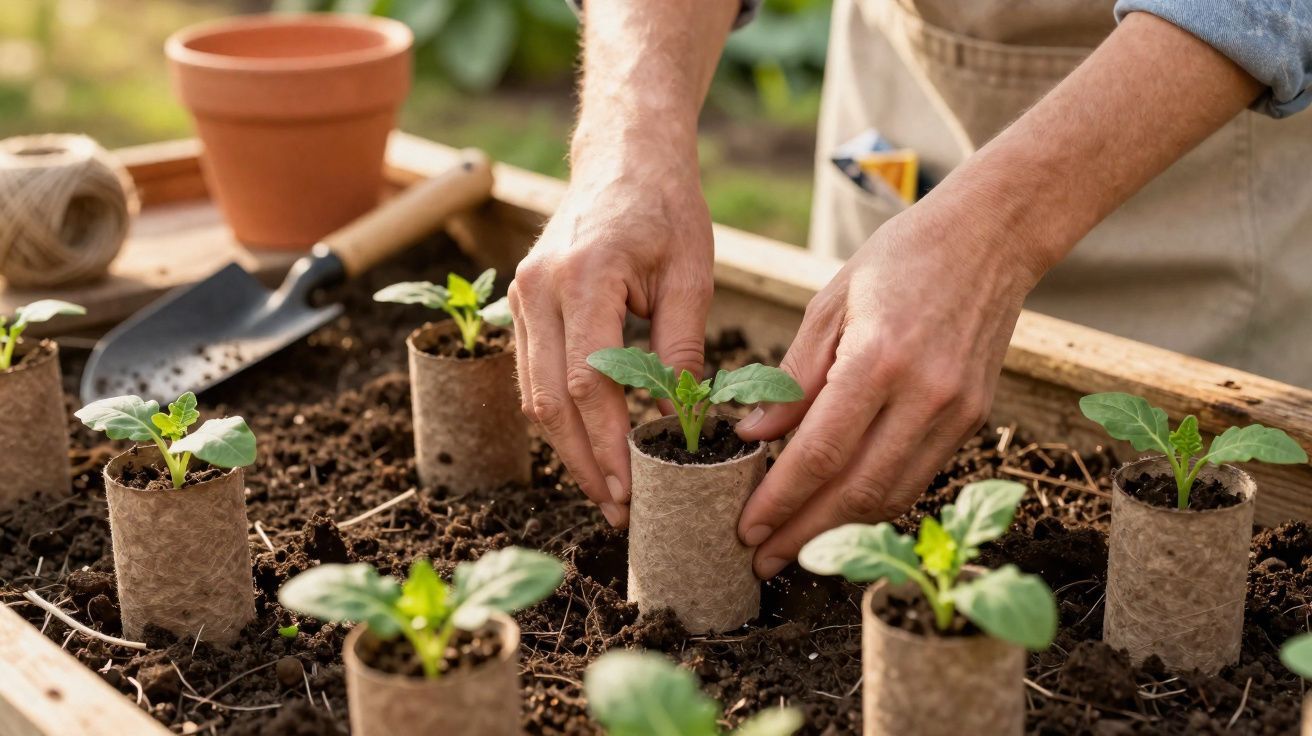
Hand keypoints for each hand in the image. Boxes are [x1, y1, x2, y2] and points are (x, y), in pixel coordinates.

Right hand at [509, 159, 713, 528]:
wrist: (622, 156)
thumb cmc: (666, 208)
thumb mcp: (691, 274)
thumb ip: (680, 349)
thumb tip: (678, 424)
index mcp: (585, 277)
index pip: (589, 383)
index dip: (608, 445)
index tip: (633, 489)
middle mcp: (539, 288)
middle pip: (549, 401)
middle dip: (584, 463)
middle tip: (619, 509)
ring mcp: (522, 295)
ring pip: (533, 394)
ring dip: (567, 448)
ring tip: (605, 490)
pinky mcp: (521, 302)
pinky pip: (532, 373)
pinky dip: (558, 415)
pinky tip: (588, 445)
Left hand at [735, 191, 1052, 578]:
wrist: (990, 237)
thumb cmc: (899, 260)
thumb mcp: (829, 304)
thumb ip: (792, 377)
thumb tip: (752, 436)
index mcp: (878, 361)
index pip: (819, 454)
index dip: (780, 501)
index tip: (747, 529)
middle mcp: (923, 396)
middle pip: (855, 490)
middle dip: (803, 534)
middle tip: (760, 560)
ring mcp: (956, 412)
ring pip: (891, 495)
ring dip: (840, 531)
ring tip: (795, 549)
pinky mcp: (974, 419)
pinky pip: (918, 477)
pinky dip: (877, 502)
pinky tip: (841, 512)